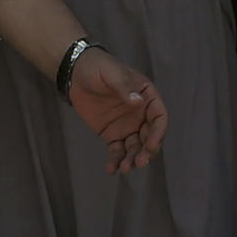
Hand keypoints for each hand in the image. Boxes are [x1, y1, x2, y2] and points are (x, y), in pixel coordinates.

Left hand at [68, 47, 167, 174]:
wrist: (76, 74)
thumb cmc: (99, 67)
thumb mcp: (112, 73)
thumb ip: (124, 87)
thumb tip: (138, 101)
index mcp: (147, 96)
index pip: (159, 117)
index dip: (158, 132)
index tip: (152, 145)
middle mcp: (141, 113)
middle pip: (150, 136)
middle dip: (147, 151)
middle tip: (139, 162)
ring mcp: (127, 125)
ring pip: (135, 146)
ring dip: (132, 158)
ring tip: (124, 168)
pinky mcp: (112, 134)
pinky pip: (117, 150)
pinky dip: (116, 160)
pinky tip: (111, 169)